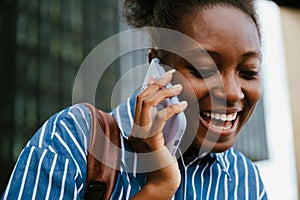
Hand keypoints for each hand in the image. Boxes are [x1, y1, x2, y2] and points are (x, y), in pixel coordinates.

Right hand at [129, 69, 187, 198]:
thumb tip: (168, 102)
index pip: (139, 100)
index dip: (148, 85)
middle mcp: (135, 128)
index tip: (158, 75)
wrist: (163, 180)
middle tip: (171, 75)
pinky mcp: (151, 140)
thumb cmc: (165, 158)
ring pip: (147, 103)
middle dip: (157, 83)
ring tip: (178, 88)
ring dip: (164, 92)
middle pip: (142, 97)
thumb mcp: (161, 136)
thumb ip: (160, 121)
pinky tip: (183, 106)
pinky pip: (160, 118)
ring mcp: (141, 134)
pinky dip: (172, 109)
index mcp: (136, 127)